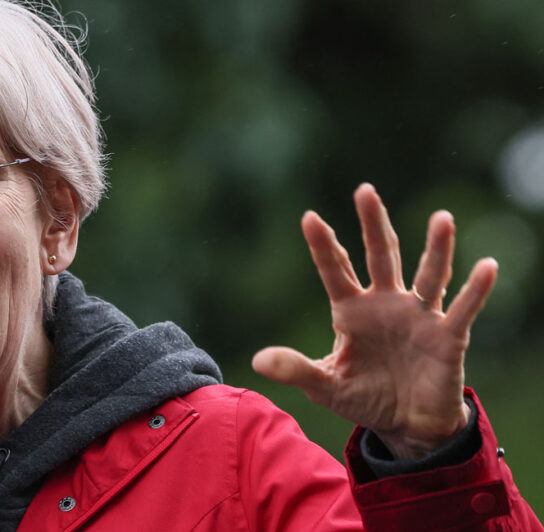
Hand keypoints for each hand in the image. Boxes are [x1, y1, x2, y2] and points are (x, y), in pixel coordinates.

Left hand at [252, 183, 497, 459]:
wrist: (405, 425)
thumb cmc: (364, 397)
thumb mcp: (325, 386)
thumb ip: (295, 369)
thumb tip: (257, 361)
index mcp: (351, 310)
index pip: (335, 270)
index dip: (324, 245)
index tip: (309, 217)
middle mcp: (386, 303)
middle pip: (380, 256)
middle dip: (373, 224)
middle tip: (364, 190)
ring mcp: (419, 316)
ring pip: (429, 274)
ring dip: (437, 247)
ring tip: (442, 218)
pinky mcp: (448, 336)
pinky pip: (463, 309)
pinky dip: (476, 289)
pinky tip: (487, 266)